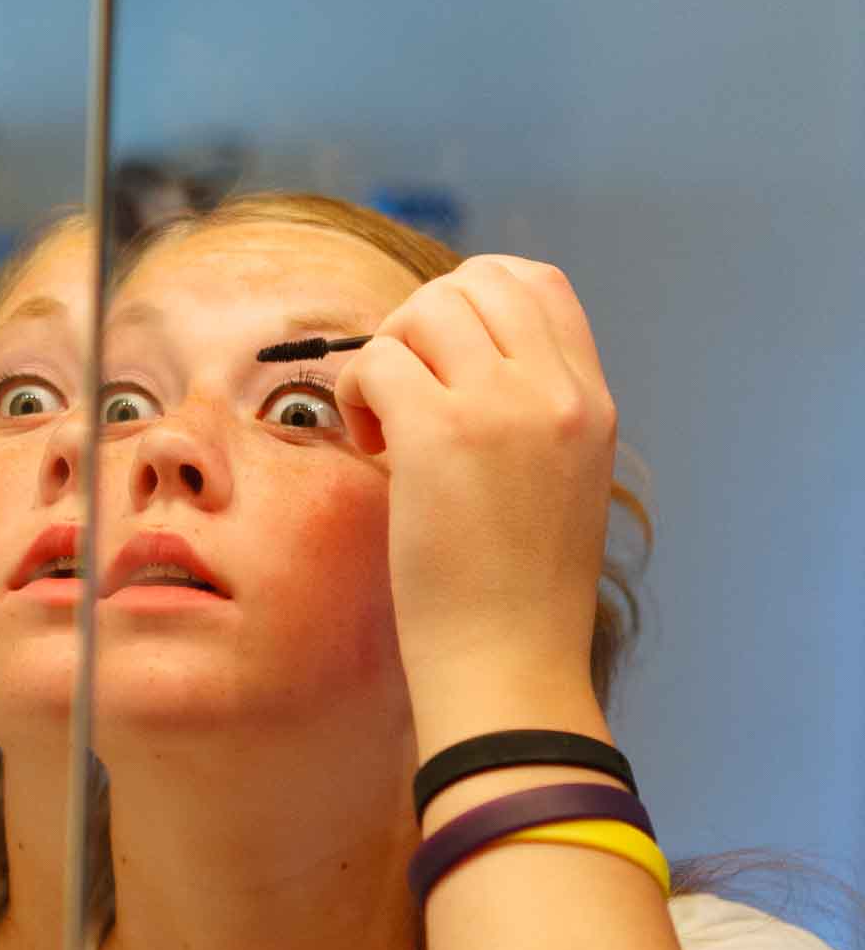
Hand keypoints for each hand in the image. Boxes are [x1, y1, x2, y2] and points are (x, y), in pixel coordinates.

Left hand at [333, 256, 618, 714]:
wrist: (508, 667)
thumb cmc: (514, 594)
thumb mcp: (555, 483)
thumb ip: (530, 413)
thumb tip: (460, 358)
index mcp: (591, 401)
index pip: (537, 283)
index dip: (469, 301)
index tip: (436, 359)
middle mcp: (558, 392)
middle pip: (476, 281)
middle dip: (418, 324)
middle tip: (401, 395)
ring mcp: (505, 408)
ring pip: (423, 312)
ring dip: (386, 358)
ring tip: (385, 428)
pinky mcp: (443, 435)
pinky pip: (378, 362)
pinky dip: (357, 395)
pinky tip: (370, 448)